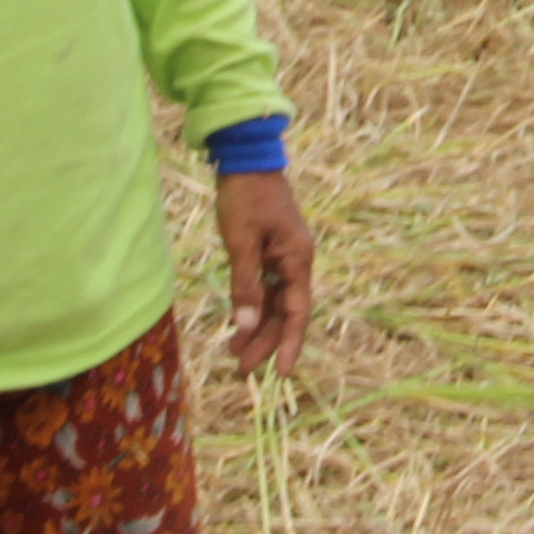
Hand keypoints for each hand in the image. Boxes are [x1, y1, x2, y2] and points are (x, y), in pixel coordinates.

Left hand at [219, 170, 317, 375]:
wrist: (246, 159)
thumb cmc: (244, 198)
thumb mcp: (241, 243)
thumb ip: (245, 285)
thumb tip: (246, 325)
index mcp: (297, 259)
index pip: (297, 312)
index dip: (291, 344)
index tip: (284, 374)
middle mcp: (297, 260)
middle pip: (286, 312)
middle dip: (266, 342)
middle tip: (242, 371)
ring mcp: (285, 255)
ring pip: (275, 301)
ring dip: (258, 327)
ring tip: (236, 354)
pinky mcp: (271, 249)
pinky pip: (267, 287)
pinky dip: (254, 306)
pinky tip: (239, 322)